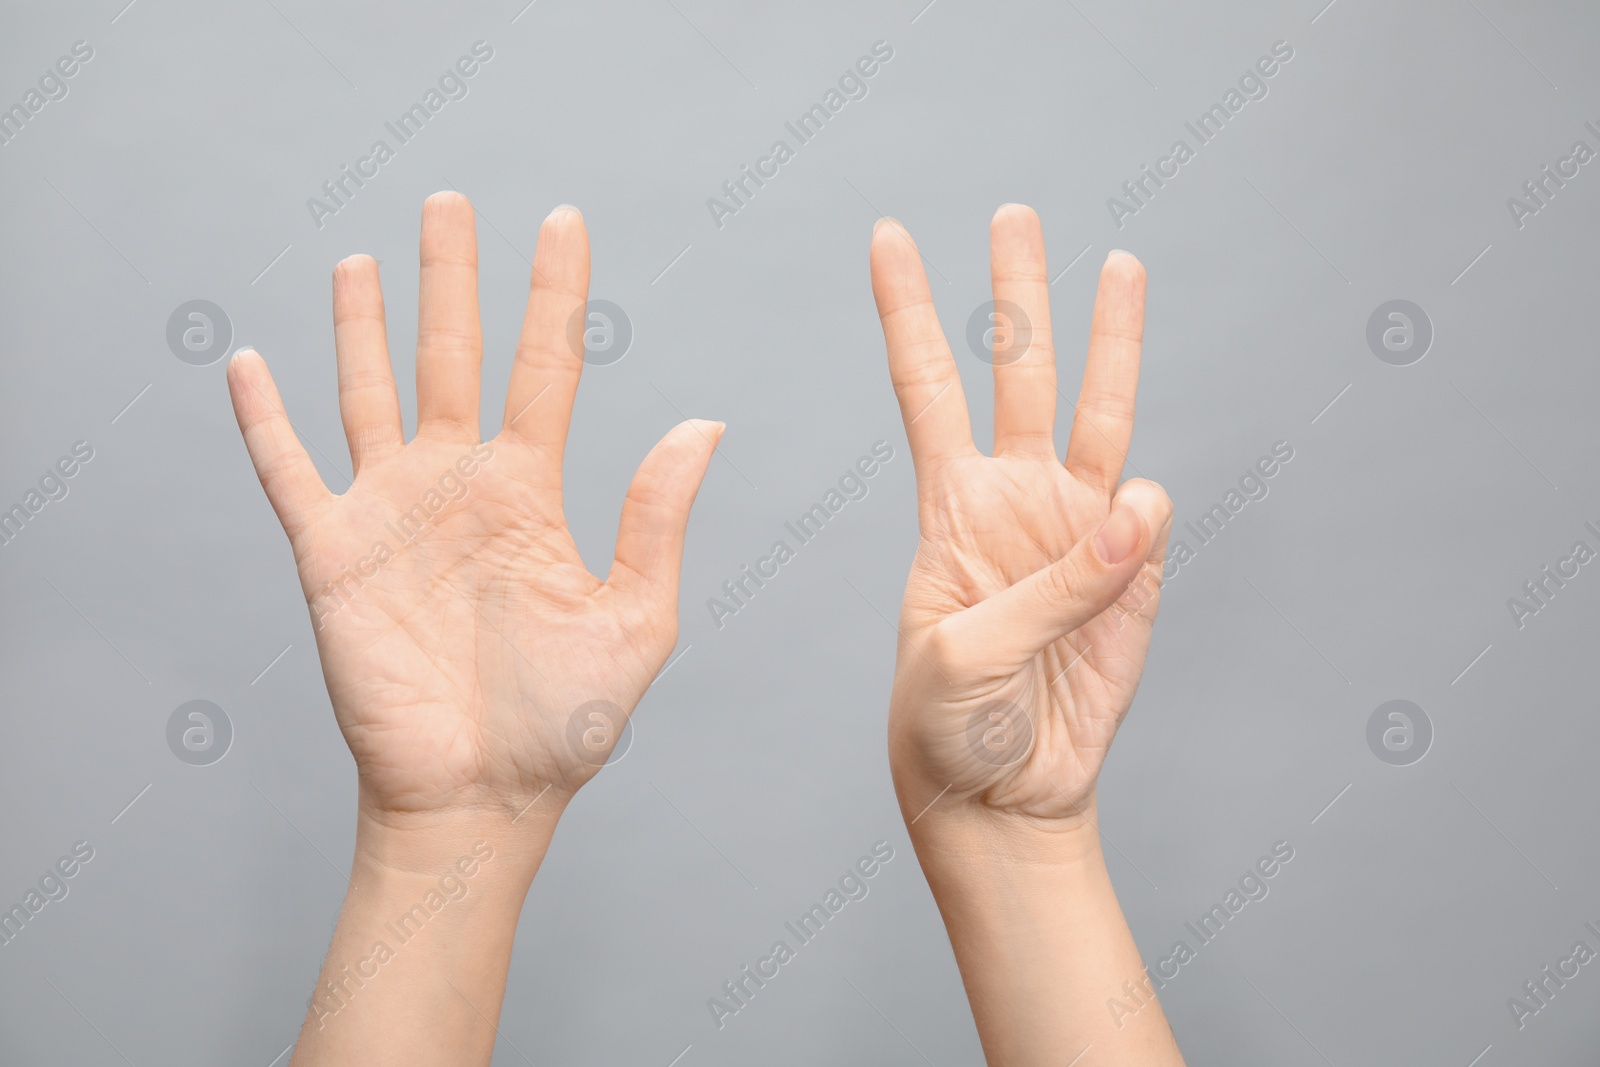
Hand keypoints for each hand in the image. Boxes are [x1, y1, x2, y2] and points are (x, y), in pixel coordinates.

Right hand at [228, 193, 720, 825]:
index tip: (563, 221)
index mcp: (531, 493)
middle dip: (452, 278)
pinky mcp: (331, 553)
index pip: (545, 368)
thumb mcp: (635, 620)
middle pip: (453, 355)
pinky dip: (264, 419)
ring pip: (370, 392)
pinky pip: (289, 471)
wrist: (479, 797)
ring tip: (362, 260)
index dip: (554, 295)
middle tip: (449, 203)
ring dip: (363, 326)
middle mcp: (459, 485)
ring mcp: (392, 513)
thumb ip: (657, 520)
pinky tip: (249, 364)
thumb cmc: (562, 723)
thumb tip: (703, 424)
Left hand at [870, 205, 1171, 827]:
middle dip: (1016, 291)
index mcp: (951, 506)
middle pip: (1018, 371)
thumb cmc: (948, 727)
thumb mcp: (965, 658)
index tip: (887, 237)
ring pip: (1100, 414)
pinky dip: (1144, 513)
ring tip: (1121, 263)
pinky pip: (1146, 523)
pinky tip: (1134, 510)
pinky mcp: (1132, 578)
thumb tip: (1141, 503)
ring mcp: (1077, 533)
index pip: (926, 385)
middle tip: (1014, 213)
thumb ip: (1053, 586)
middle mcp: (1014, 500)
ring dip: (1110, 340)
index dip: (908, 310)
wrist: (1002, 796)